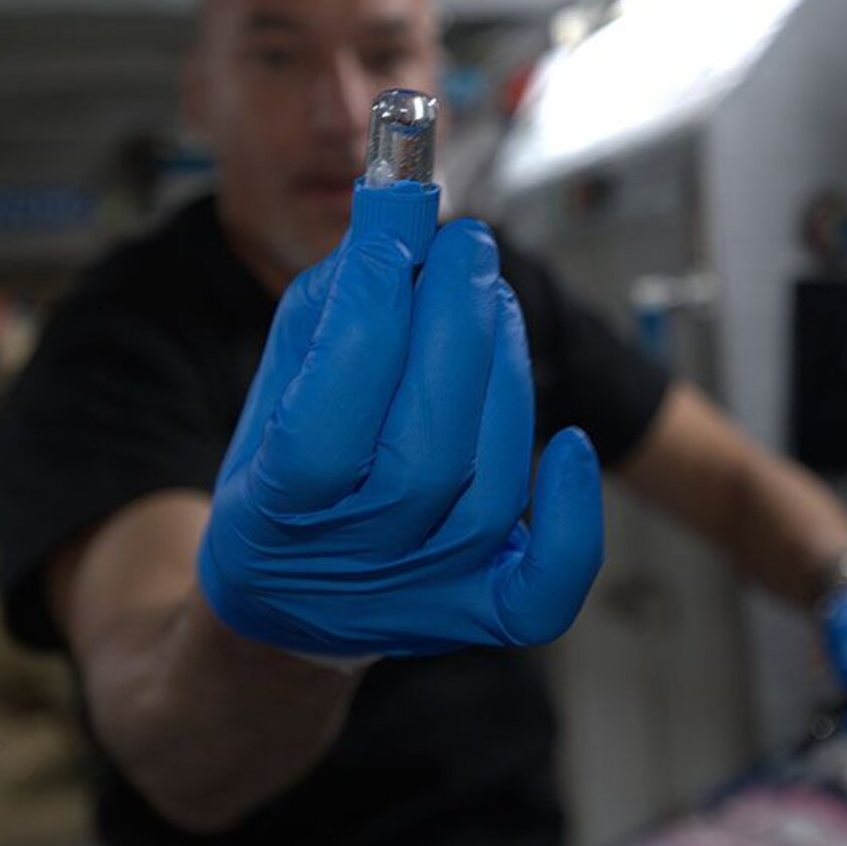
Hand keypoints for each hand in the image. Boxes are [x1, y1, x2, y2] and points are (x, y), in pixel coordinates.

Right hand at [196, 217, 604, 658]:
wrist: (300, 598)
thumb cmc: (288, 470)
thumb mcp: (277, 386)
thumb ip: (329, 310)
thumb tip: (398, 228)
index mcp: (272, 513)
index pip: (328, 413)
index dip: (370, 313)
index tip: (396, 230)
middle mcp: (353, 565)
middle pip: (426, 449)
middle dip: (456, 324)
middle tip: (467, 242)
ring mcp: (427, 597)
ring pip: (491, 483)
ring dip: (504, 373)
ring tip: (491, 298)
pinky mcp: (487, 617)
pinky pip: (550, 581)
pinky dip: (573, 515)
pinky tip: (574, 445)